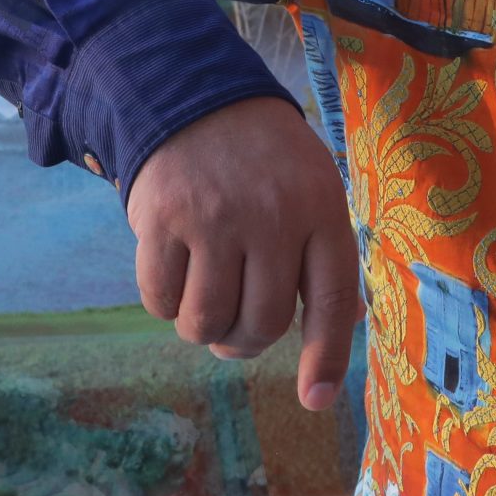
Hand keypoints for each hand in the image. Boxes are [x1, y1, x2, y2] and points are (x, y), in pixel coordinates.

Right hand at [124, 94, 360, 411]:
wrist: (193, 94)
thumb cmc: (262, 160)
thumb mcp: (312, 188)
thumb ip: (321, 254)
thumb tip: (336, 334)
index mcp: (321, 209)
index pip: (333, 299)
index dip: (325, 357)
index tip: (314, 400)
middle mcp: (272, 215)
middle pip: (261, 323)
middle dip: (244, 342)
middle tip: (233, 331)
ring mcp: (215, 217)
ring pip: (207, 321)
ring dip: (201, 329)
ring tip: (202, 304)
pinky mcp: (163, 218)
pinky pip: (159, 298)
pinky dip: (163, 304)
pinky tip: (171, 274)